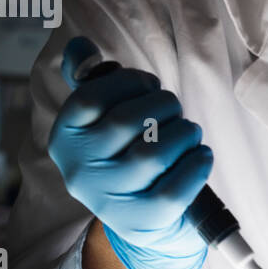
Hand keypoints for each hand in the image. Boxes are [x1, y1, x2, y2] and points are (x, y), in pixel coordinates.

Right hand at [48, 37, 213, 268]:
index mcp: (65, 137)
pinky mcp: (140, 222)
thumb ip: (92, 80)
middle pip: (126, 122)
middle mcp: (79, 170)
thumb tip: (80, 46)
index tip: (150, 85)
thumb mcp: (101, 119)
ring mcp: (107, 199)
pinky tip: (202, 155)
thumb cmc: (125, 154)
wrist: (140, 218)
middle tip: (175, 109)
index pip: (90, 97)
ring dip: (183, 134)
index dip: (129, 82)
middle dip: (163, 106)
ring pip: (152, 155)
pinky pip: (173, 191)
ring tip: (190, 132)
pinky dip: (195, 166)